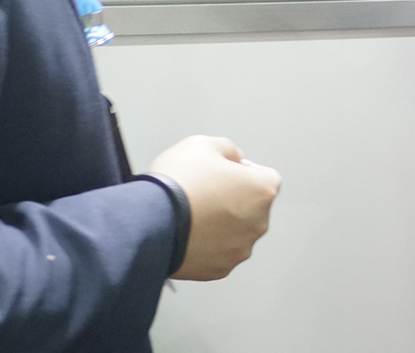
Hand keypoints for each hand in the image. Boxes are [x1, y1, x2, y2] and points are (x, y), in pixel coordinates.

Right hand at [145, 135, 281, 280]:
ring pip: (236, 232)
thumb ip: (228, 149)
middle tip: (204, 193)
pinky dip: (207, 245)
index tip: (222, 172)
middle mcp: (258, 223)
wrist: (149, 221)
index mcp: (262, 190)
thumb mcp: (203, 144)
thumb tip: (235, 158)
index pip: (265, 177)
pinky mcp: (219, 269)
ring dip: (221, 224)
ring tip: (192, 214)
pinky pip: (218, 253)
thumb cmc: (178, 182)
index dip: (243, 171)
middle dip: (233, 199)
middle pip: (252, 207)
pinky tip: (187, 233)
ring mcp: (239, 249)